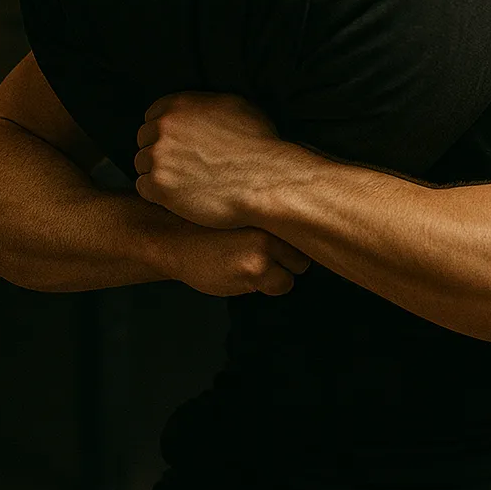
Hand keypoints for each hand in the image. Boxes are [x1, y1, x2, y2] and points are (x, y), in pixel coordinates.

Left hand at [133, 90, 294, 228]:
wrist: (265, 180)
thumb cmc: (259, 145)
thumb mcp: (237, 106)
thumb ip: (207, 104)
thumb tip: (199, 108)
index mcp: (181, 104)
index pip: (153, 115)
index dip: (164, 131)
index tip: (177, 144)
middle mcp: (165, 126)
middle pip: (143, 139)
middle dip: (159, 152)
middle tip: (181, 166)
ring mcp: (159, 155)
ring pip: (141, 164)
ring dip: (157, 173)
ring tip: (183, 182)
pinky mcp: (159, 185)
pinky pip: (143, 188)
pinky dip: (157, 194)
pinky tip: (180, 196)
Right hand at [161, 223, 311, 297]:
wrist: (177, 239)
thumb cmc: (210, 225)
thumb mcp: (244, 208)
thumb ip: (274, 212)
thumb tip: (313, 223)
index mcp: (271, 203)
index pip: (309, 222)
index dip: (303, 236)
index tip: (300, 239)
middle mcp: (272, 221)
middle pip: (306, 247)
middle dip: (292, 256)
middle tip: (267, 255)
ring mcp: (265, 245)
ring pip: (296, 269)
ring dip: (281, 272)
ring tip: (252, 264)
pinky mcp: (255, 269)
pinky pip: (281, 285)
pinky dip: (268, 286)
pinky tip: (244, 274)